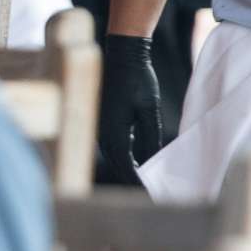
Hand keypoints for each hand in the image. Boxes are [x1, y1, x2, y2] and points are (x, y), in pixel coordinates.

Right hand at [95, 32, 163, 187]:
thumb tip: (152, 161)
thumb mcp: (149, 110)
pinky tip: (137, 158)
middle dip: (133, 180)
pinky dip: (124, 155)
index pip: (126, 168)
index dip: (138, 184)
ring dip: (127, 168)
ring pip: (114, 157)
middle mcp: (101, 133)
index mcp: (113, 133)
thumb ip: (150, 138)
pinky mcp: (101, 121)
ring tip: (145, 180)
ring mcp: (98, 127)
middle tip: (150, 192)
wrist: (121, 54)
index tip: (151, 196)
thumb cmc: (137, 78)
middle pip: (117, 166)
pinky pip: (111, 146)